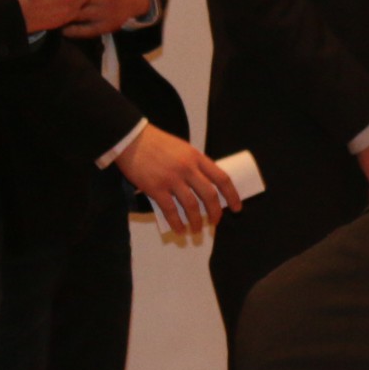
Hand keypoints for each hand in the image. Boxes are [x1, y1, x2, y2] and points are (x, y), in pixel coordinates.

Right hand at [113, 123, 242, 236]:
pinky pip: (170, 210)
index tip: (237, 207)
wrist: (131, 139)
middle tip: (216, 222)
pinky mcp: (155, 188)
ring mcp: (171, 179)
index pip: (221, 178)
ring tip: (197, 230)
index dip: (232, 195)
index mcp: (196, 157)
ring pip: (191, 205)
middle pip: (209, 195)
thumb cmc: (156, 143)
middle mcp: (187, 168)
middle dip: (216, 212)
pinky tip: (180, 230)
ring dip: (197, 221)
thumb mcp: (182, 148)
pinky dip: (177, 223)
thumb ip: (193, 163)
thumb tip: (202, 183)